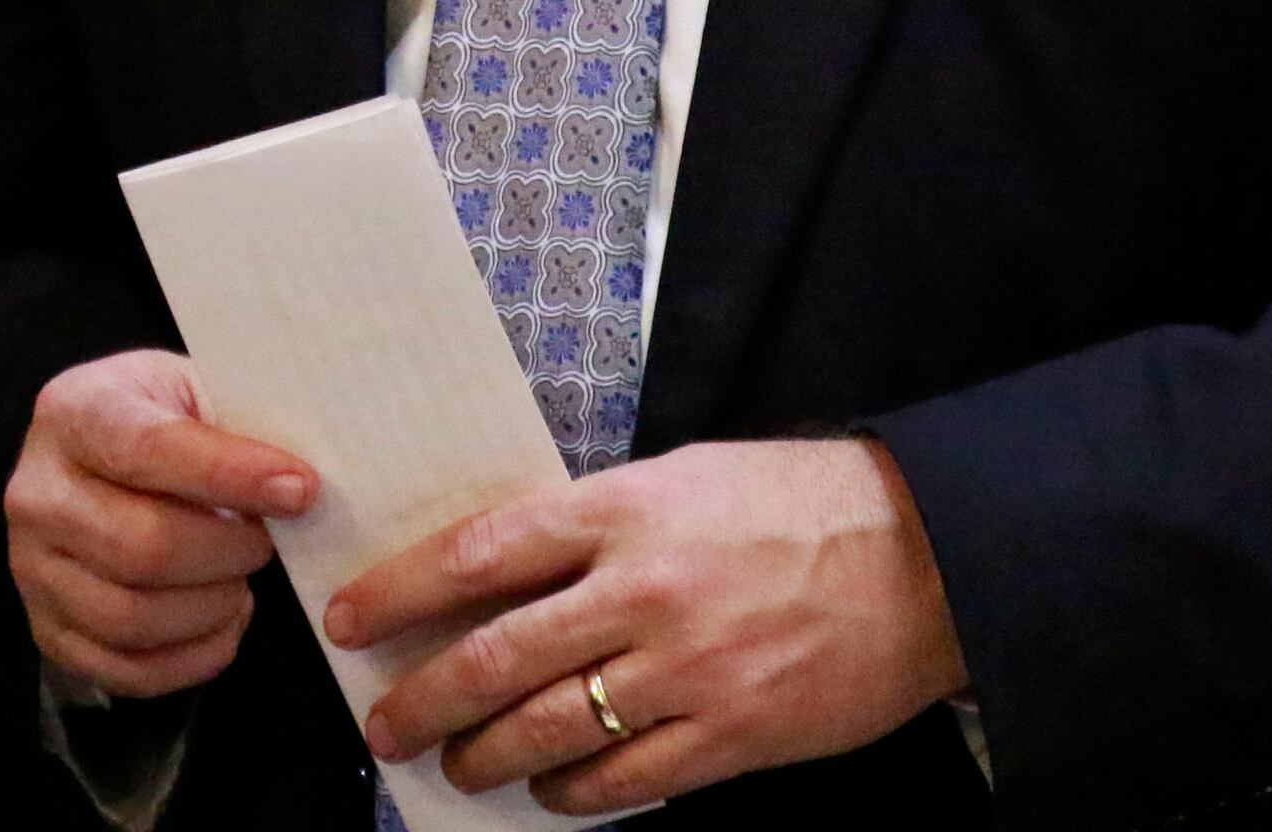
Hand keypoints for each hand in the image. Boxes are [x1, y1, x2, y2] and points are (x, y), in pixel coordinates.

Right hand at [5, 349, 318, 698]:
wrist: (99, 462)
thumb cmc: (162, 423)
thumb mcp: (192, 393)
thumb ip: (238, 427)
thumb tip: (299, 487)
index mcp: (72, 412)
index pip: (149, 450)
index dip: (230, 474)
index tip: (300, 489)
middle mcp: (36, 493)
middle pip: (142, 547)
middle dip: (229, 553)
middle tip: (266, 543)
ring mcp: (33, 569)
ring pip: (133, 617)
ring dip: (212, 608)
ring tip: (241, 581)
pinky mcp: (50, 631)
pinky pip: (128, 671)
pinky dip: (194, 658)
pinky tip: (223, 622)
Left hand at [327, 437, 966, 815]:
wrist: (922, 555)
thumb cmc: (795, 502)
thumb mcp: (679, 479)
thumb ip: (593, 523)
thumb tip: (503, 570)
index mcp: (621, 511)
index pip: (479, 554)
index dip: (401, 593)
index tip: (349, 620)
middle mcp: (643, 592)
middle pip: (498, 655)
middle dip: (423, 697)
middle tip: (383, 721)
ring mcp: (688, 671)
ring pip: (551, 729)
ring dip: (485, 755)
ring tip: (452, 763)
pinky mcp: (734, 736)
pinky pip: (626, 779)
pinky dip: (571, 792)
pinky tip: (545, 791)